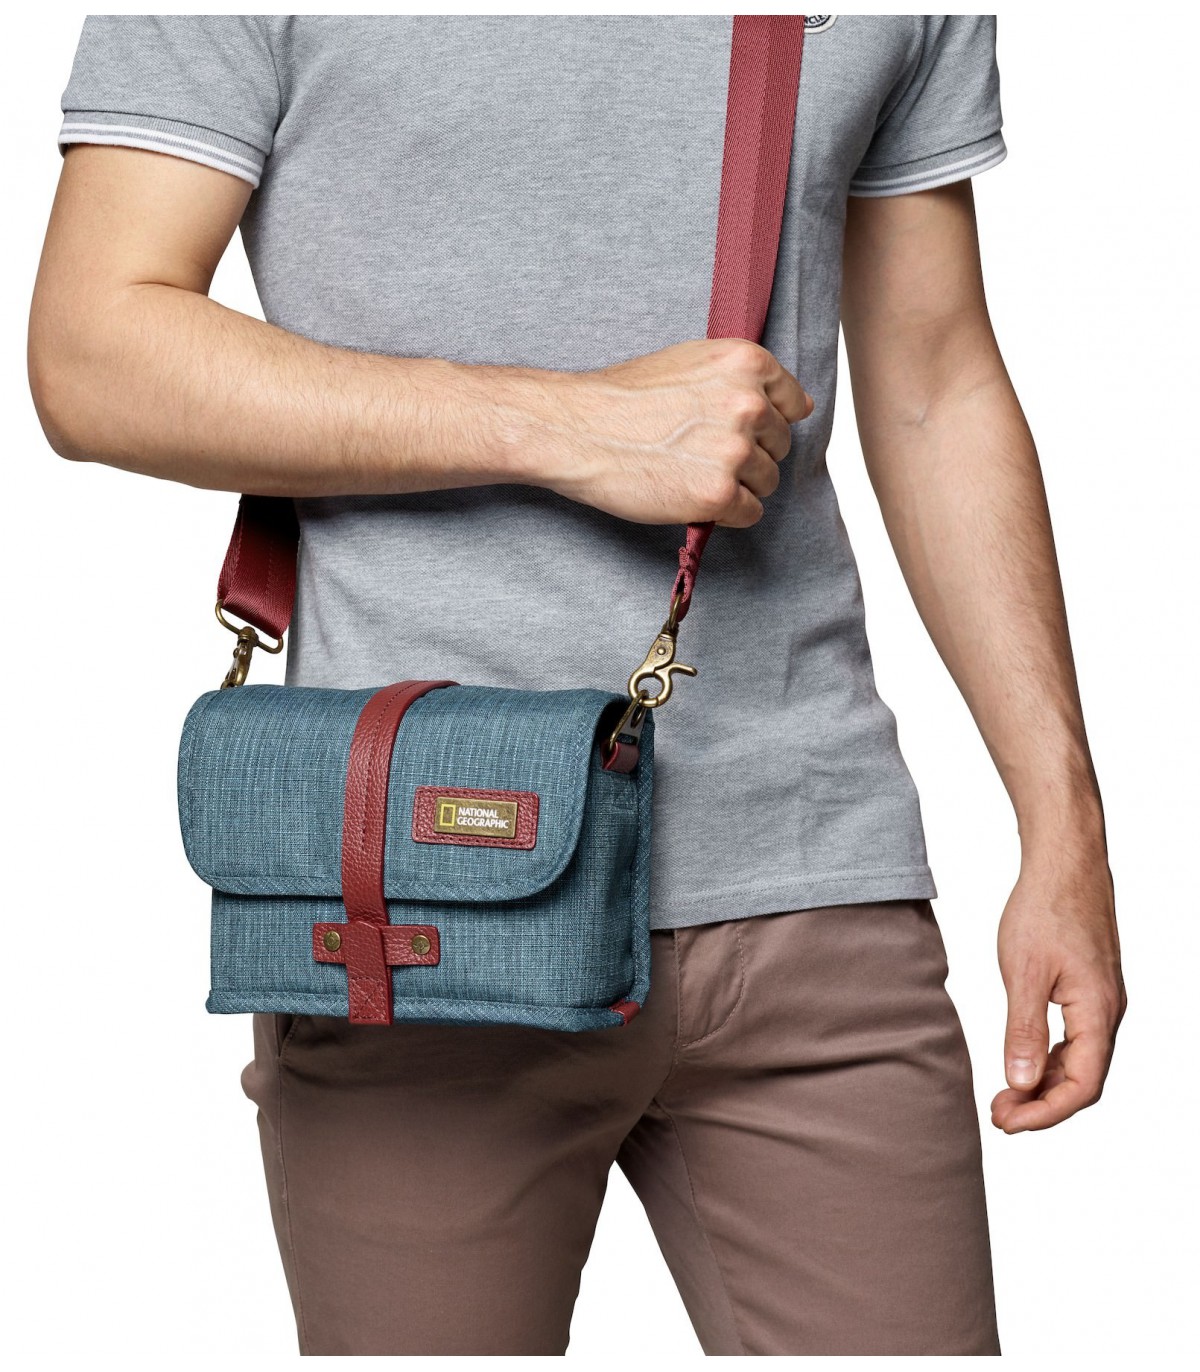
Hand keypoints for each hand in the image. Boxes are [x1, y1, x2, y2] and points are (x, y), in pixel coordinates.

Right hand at [529, 339, 813, 526]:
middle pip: (779, 446)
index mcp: (747, 363)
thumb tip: (799, 406)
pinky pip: (749, 513)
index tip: (735, 430)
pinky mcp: (720, 493)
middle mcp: (750, 404)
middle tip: (700, 454)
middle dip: (748, 455)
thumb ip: (742, 378)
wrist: (579, 430)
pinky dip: (726, 513)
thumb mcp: (690, 361)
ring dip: (737, 486)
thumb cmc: (625, 397)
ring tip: (692, 474)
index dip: (764, 423)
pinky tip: (691, 495)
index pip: (794, 404)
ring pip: (767, 482)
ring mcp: (736, 450)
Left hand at [991, 847, 1125, 1132]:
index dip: (1046, 1113)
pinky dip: (1048, 1058)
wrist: (1064, 863)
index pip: (1082, 1086)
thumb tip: (1019, 1083)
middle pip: (1082, 1081)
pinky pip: (1074, 1040)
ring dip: (1043, 1084)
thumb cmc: (1045, 908)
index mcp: (1098, 1013)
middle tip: (998, 1115)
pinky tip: (1020, 1063)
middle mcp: (1107, 1013)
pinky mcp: (1088, 990)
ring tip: (1003, 1096)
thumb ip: (1023, 1030)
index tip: (1007, 1122)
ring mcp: (1100, 1002)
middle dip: (1041, 1105)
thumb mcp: (1024, 972)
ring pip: (1079, 1062)